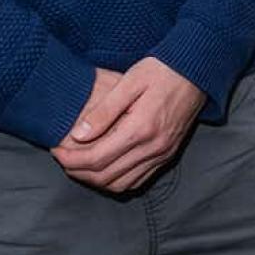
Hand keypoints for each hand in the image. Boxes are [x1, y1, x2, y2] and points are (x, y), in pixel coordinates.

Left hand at [50, 58, 204, 193]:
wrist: (198, 71)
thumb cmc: (162, 70)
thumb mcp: (129, 82)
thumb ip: (103, 111)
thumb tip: (78, 135)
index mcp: (141, 128)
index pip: (96, 158)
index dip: (70, 159)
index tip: (56, 150)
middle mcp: (153, 148)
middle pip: (105, 176)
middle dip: (78, 171)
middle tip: (63, 158)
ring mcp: (162, 154)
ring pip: (120, 184)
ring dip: (95, 179)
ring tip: (80, 164)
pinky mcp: (167, 155)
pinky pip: (137, 180)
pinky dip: (116, 180)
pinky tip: (105, 167)